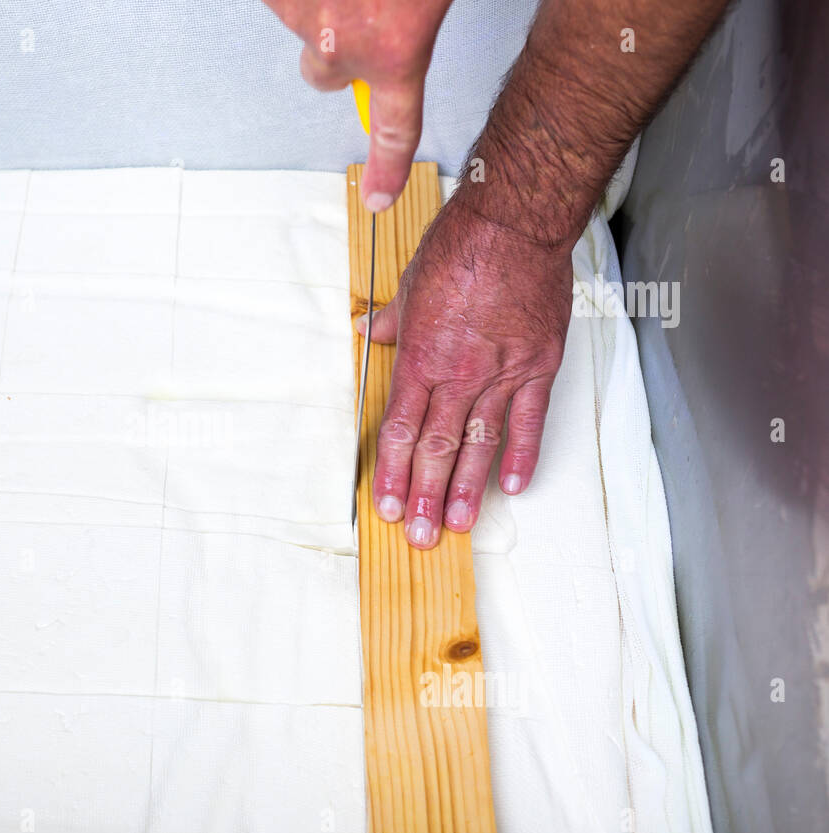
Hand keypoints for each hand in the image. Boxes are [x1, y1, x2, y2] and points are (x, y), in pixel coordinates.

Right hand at [262, 0, 452, 210]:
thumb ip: (418, 19)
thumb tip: (408, 23)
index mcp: (396, 50)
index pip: (395, 130)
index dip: (387, 169)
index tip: (379, 198)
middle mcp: (341, 45)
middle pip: (324, 72)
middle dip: (337, 47)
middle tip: (359, 7)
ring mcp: (303, 18)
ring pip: (304, 25)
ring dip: (324, 2)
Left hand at [362, 197, 572, 548]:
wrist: (515, 223)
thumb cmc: (462, 246)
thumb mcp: (409, 286)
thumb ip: (391, 322)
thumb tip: (368, 334)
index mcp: (421, 357)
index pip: (401, 430)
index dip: (393, 473)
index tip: (387, 505)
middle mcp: (458, 373)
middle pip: (436, 448)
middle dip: (426, 497)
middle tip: (421, 535)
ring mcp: (500, 373)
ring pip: (478, 443)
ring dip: (467, 489)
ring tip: (458, 525)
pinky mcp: (538, 365)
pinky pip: (529, 420)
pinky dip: (521, 454)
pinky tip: (513, 486)